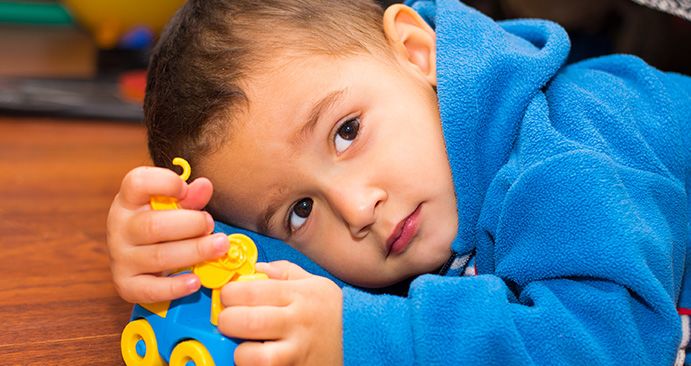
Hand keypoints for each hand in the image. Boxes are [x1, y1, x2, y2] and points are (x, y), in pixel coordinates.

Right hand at [106, 165, 228, 302]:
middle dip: (190, 224)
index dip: (164, 183)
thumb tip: (205, 186)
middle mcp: (120, 227)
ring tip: (219, 247)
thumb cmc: (162, 224)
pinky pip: (150, 289)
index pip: (137, 183)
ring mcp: (121, 257)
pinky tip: (195, 281)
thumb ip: (190, 197)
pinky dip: (175, 287)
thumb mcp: (174, 206)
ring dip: (194, 252)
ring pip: (158, 256)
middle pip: (154, 226)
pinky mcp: (126, 284)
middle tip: (210, 224)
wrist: (141, 256)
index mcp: (129, 200)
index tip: (185, 189)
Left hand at [219, 261, 342, 365]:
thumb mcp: (317, 286)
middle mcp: (299, 320)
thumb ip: (285, 272)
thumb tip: (255, 268)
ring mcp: (296, 350)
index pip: (249, 289)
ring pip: (246, 354)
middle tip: (230, 321)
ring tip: (245, 345)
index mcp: (301, 293)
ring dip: (239, 350)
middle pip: (242, 320)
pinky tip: (258, 358)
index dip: (229, 293)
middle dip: (225, 321)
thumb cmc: (330, 316)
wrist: (359, 347)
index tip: (230, 297)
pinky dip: (251, 365)